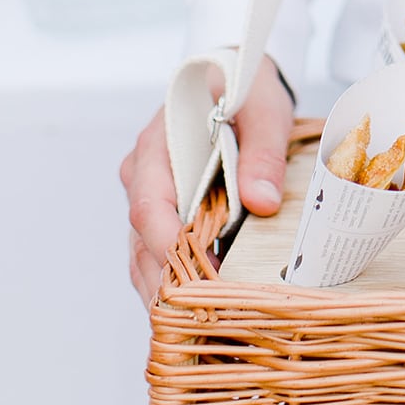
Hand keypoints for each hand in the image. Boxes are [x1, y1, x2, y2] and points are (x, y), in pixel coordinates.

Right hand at [120, 56, 295, 305]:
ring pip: (144, 254)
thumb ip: (263, 153)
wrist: (237, 76)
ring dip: (168, 289)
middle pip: (142, 241)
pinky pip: (158, 252)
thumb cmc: (246, 88)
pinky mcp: (164, 210)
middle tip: (201, 320)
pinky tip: (198, 307)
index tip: (199, 274)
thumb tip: (262, 202)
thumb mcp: (263, 110)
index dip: (169, 245)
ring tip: (199, 328)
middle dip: (168, 282)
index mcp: (158, 145)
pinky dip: (174, 279)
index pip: (149, 205)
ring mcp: (149, 195)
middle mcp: (143, 175)